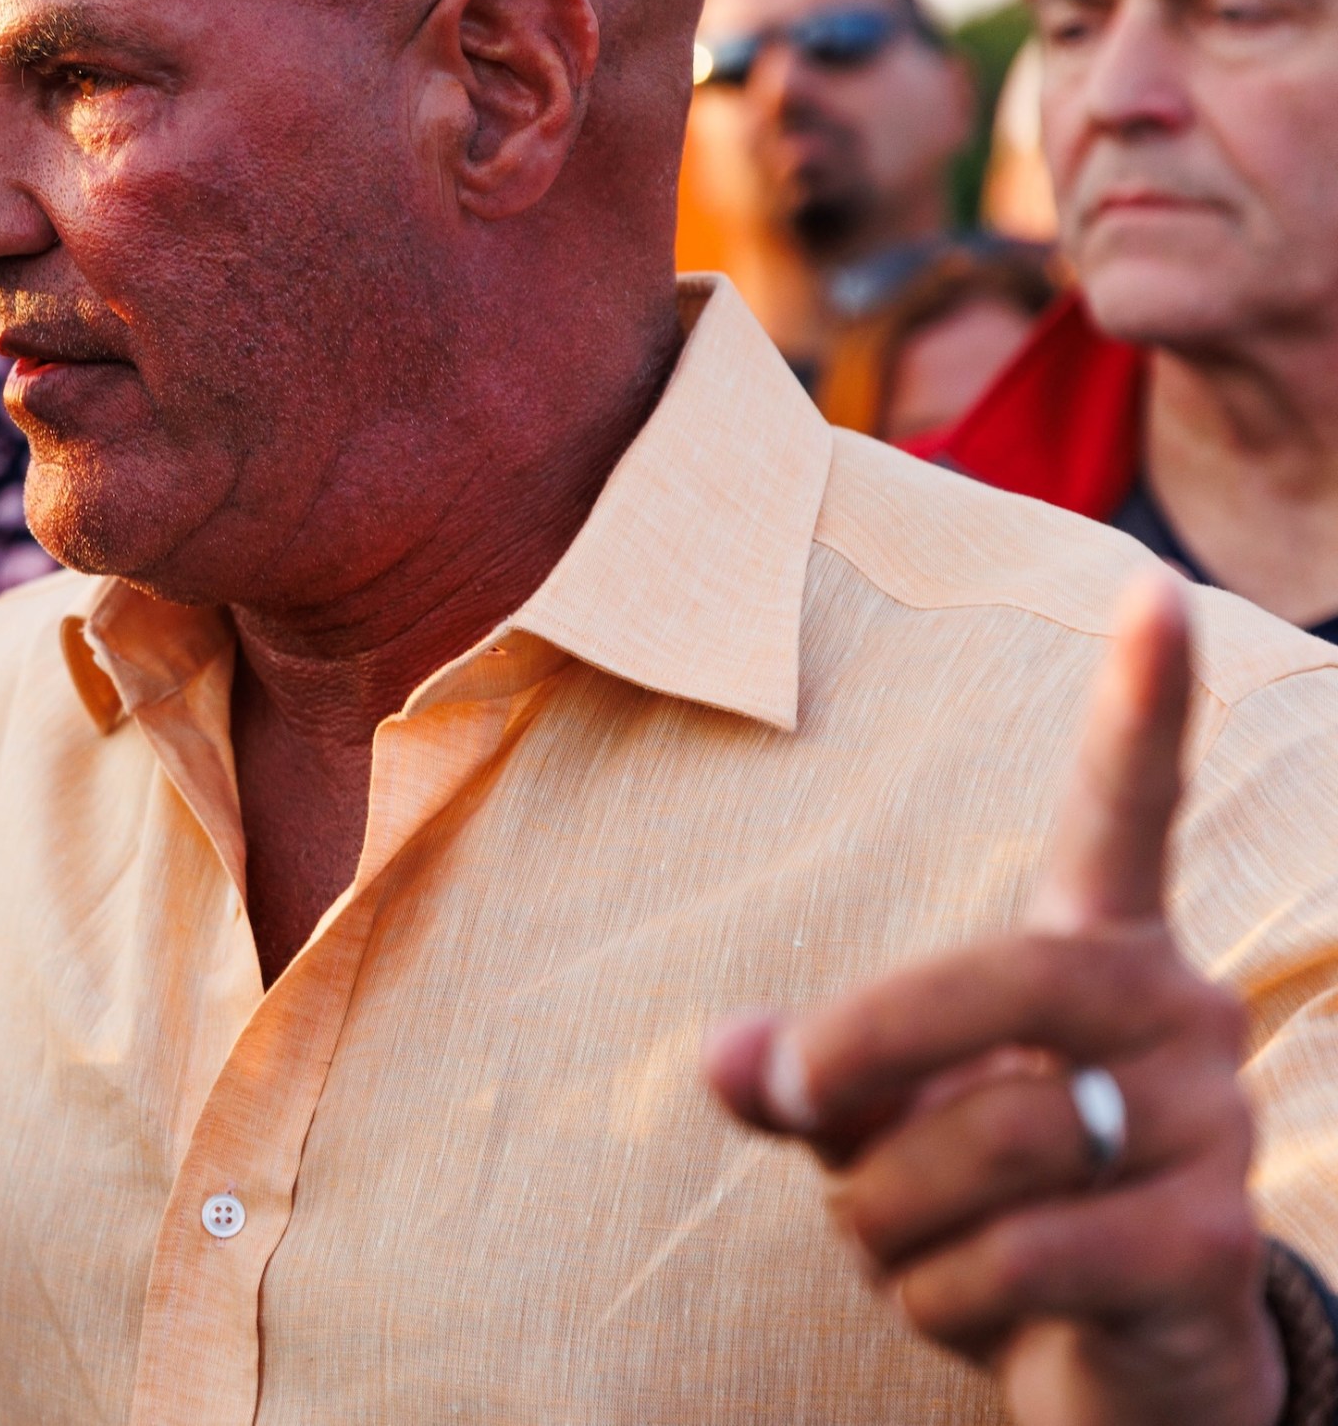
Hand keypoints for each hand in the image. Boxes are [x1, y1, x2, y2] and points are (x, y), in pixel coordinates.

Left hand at [706, 576, 1284, 1425]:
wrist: (1116, 1368)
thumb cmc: (983, 1206)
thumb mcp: (877, 1123)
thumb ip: (805, 1075)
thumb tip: (726, 1057)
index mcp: (1099, 951)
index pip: (1126, 812)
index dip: (1141, 709)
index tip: (1149, 591)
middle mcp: (1180, 1013)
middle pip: (994, 982)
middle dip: (858, 1051)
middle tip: (787, 1104)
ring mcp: (1215, 1126)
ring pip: (984, 1142)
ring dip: (885, 1218)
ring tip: (907, 1251)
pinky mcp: (1212, 1247)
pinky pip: (1016, 1258)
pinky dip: (939, 1301)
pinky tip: (971, 1313)